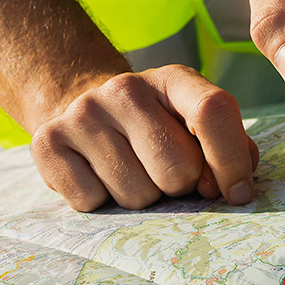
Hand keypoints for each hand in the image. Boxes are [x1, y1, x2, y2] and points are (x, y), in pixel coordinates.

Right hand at [30, 66, 259, 211]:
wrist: (87, 115)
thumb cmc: (158, 131)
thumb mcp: (196, 127)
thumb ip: (230, 149)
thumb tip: (235, 186)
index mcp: (173, 80)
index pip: (212, 111)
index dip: (230, 160)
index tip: (237, 193)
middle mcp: (125, 88)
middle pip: (176, 170)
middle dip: (180, 187)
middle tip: (165, 176)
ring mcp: (82, 113)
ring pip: (136, 195)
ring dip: (141, 199)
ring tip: (131, 174)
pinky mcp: (47, 142)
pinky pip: (92, 202)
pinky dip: (101, 204)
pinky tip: (99, 178)